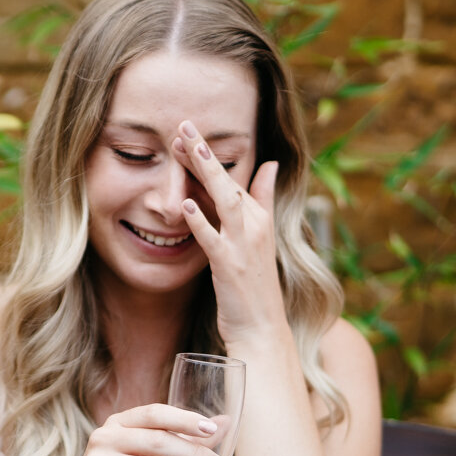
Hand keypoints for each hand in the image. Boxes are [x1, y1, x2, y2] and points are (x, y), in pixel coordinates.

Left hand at [171, 120, 286, 343]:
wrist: (262, 330)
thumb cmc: (255, 287)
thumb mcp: (260, 238)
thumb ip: (262, 199)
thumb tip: (271, 164)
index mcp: (259, 218)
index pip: (233, 177)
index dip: (210, 155)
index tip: (188, 131)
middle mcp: (255, 226)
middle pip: (228, 180)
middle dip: (205, 152)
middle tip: (184, 125)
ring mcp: (243, 246)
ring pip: (225, 200)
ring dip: (205, 172)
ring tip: (186, 148)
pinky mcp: (230, 267)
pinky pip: (213, 240)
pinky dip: (200, 221)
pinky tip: (185, 204)